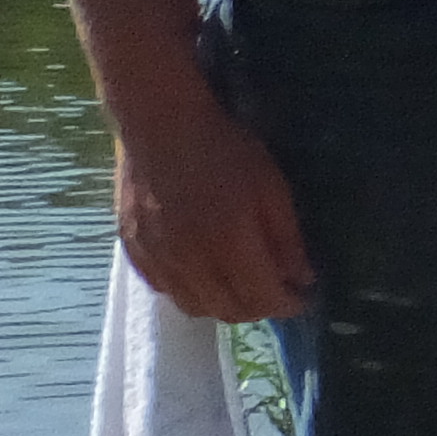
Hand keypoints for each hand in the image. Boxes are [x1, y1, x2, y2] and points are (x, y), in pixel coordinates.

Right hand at [115, 85, 313, 323]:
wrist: (158, 124)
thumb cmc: (223, 148)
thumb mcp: (272, 187)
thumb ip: (286, 239)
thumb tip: (302, 279)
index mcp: (228, 242)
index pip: (262, 299)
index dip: (288, 305)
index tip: (303, 297)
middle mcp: (189, 260)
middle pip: (228, 311)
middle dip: (260, 309)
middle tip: (277, 293)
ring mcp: (156, 258)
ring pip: (194, 308)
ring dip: (224, 306)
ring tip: (243, 287)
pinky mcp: (132, 250)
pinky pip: (164, 291)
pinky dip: (190, 293)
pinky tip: (204, 275)